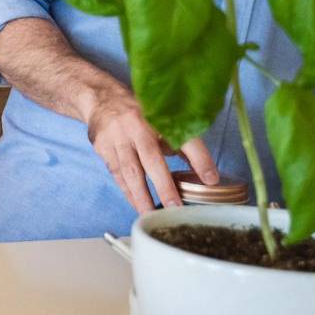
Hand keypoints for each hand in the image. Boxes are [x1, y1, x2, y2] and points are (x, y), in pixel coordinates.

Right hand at [83, 83, 218, 215]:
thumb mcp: (163, 121)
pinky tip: (137, 206)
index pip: (184, 137)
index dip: (199, 158)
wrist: (102, 99)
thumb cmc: (140, 114)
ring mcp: (117, 136)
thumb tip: (206, 174)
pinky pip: (117, 174)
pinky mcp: (103, 147)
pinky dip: (128, 192)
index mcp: (159, 116)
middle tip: (176, 207)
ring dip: (142, 195)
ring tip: (152, 215)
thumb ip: (183, 144)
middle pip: (152, 158)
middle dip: (164, 185)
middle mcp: (137, 124)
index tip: (211, 179)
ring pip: (131, 170)